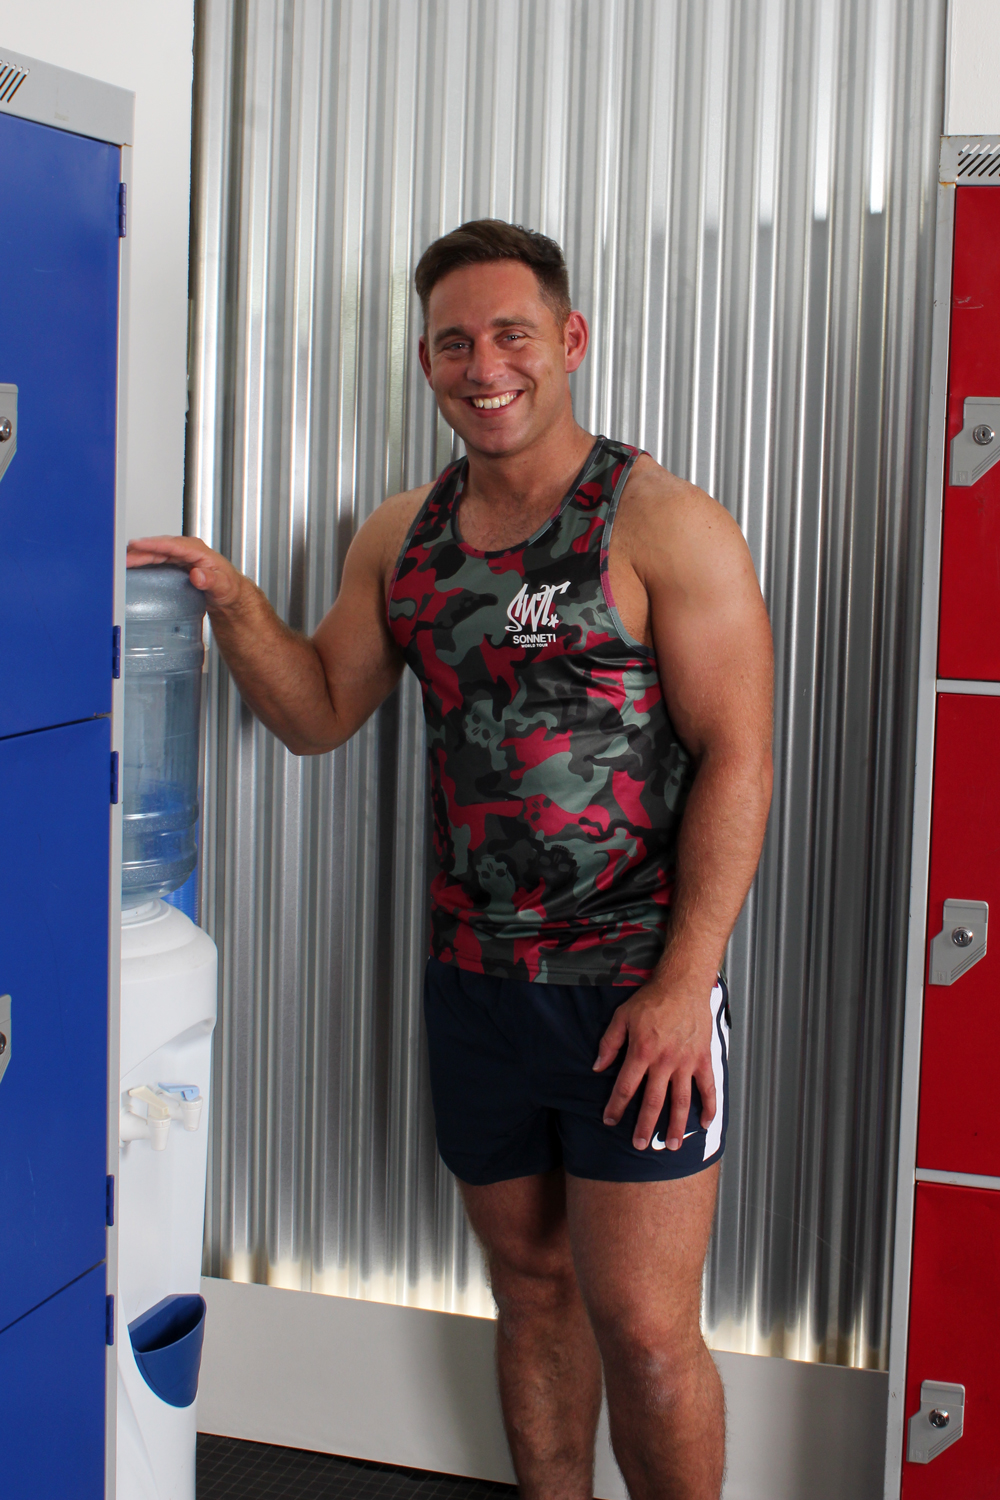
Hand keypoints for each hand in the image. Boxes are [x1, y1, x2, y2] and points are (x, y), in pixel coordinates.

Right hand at [126, 535, 242, 610]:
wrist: (230, 594)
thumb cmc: (228, 587)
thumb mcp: (223, 586)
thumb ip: (211, 580)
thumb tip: (197, 574)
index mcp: (198, 551)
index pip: (172, 545)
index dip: (153, 544)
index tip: (137, 544)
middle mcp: (187, 550)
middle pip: (159, 548)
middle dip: (139, 550)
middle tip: (121, 557)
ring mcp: (180, 556)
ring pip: (156, 552)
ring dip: (138, 555)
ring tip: (120, 561)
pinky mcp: (175, 563)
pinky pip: (156, 558)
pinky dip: (143, 560)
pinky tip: (132, 564)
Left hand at [593, 979, 716, 1151]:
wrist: (683, 984)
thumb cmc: (652, 999)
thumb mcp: (622, 1016)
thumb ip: (609, 1043)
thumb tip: (598, 1067)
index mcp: (642, 1051)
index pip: (625, 1087)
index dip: (616, 1106)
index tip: (609, 1120)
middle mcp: (664, 1061)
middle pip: (653, 1102)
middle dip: (645, 1126)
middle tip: (640, 1145)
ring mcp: (686, 1062)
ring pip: (681, 1101)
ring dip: (676, 1126)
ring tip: (671, 1145)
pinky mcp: (703, 1059)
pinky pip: (707, 1087)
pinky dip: (709, 1107)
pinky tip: (705, 1123)